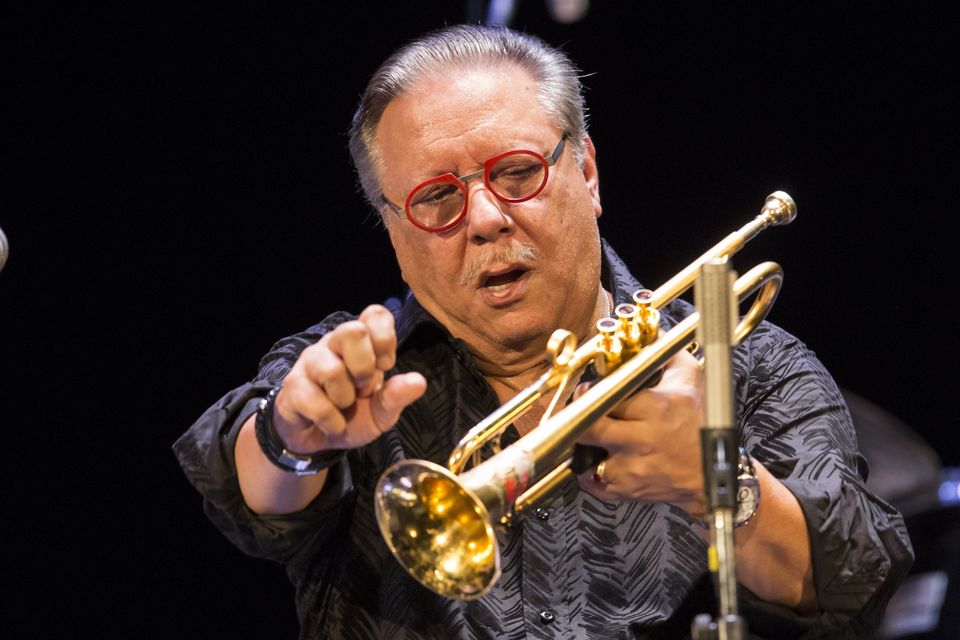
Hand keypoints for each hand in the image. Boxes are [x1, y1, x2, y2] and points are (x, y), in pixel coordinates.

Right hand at [272, 304, 426, 453]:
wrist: (318, 440)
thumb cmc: (353, 415)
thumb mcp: (382, 411)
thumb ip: (397, 396)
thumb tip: (419, 382)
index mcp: (360, 343)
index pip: (375, 315)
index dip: (385, 339)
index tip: (385, 366)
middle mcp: (333, 344)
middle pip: (353, 330)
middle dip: (365, 366)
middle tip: (363, 387)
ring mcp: (310, 362)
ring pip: (332, 369)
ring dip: (346, 398)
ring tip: (344, 406)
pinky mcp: (293, 386)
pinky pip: (316, 402)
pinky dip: (332, 421)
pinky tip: (331, 423)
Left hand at [576, 349, 705, 514]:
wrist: (712, 474)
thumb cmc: (700, 426)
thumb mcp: (690, 381)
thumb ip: (667, 353)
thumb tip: (651, 334)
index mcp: (654, 410)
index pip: (606, 397)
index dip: (588, 393)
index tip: (584, 390)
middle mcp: (640, 440)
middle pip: (588, 427)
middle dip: (576, 417)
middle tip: (577, 411)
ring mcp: (631, 469)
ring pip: (584, 455)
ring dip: (581, 445)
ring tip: (587, 436)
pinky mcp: (625, 490)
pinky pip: (590, 480)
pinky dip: (587, 469)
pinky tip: (598, 457)